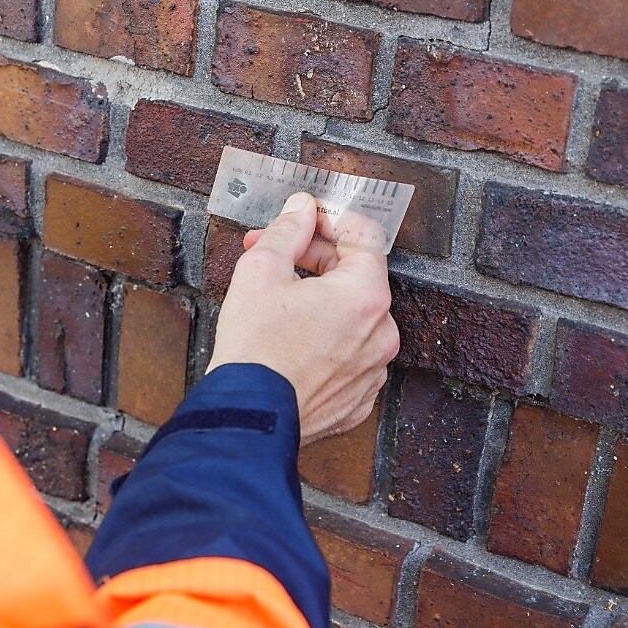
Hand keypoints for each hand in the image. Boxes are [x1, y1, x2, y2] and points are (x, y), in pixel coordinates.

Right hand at [207, 192, 399, 443]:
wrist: (247, 419)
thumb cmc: (254, 349)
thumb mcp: (260, 270)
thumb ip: (288, 231)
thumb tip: (302, 209)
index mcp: (365, 296)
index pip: (363, 237)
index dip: (329, 221)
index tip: (304, 220)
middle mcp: (381, 334)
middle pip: (357, 278)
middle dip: (315, 260)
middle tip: (274, 255)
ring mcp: (373, 370)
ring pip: (352, 319)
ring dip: (321, 302)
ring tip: (278, 303)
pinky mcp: (358, 400)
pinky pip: (348, 356)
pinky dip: (326, 342)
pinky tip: (290, 341)